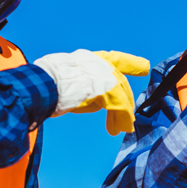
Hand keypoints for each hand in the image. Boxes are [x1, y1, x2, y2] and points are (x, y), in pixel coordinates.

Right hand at [35, 50, 149, 134]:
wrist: (42, 86)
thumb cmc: (48, 85)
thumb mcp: (72, 80)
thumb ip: (89, 86)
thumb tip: (100, 102)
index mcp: (91, 59)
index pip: (116, 58)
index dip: (132, 63)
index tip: (145, 67)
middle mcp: (100, 64)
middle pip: (121, 83)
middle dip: (125, 102)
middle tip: (127, 119)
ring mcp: (104, 74)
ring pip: (121, 96)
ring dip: (123, 115)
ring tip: (121, 128)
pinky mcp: (106, 89)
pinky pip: (119, 106)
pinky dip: (121, 119)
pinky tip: (118, 129)